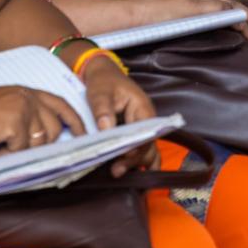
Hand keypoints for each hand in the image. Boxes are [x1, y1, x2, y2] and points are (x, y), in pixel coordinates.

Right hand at [0, 85, 86, 154]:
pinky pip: (21, 150)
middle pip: (53, 129)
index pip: (60, 104)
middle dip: (38, 147)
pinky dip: (5, 155)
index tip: (83, 134)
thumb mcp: (2, 107)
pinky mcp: (17, 123)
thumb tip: (39, 140)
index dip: (74, 120)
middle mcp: (29, 97)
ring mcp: (25, 109)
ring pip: (38, 143)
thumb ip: (24, 117)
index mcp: (27, 92)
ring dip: (18, 152)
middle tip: (13, 151)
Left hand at [79, 55, 156, 176]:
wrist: (101, 74)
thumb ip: (103, 110)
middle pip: (147, 144)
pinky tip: (132, 174)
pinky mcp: (134, 132)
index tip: (123, 156)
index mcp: (142, 107)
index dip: (136, 146)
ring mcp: (141, 127)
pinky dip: (138, 162)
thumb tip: (106, 129)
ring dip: (136, 163)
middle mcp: (146, 119)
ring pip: (146, 150)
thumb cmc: (103, 81)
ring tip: (119, 173)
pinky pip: (141, 149)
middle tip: (116, 170)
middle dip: (133, 159)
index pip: (145, 132)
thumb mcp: (100, 92)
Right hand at [134, 0, 247, 38]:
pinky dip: (237, 20)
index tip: (237, 3)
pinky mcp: (197, 6)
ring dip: (244, 16)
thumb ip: (177, 4)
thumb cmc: (141, 10)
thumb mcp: (163, 0)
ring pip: (229, 3)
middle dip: (243, 6)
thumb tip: (184, 16)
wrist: (132, 10)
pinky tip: (245, 28)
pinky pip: (224, 12)